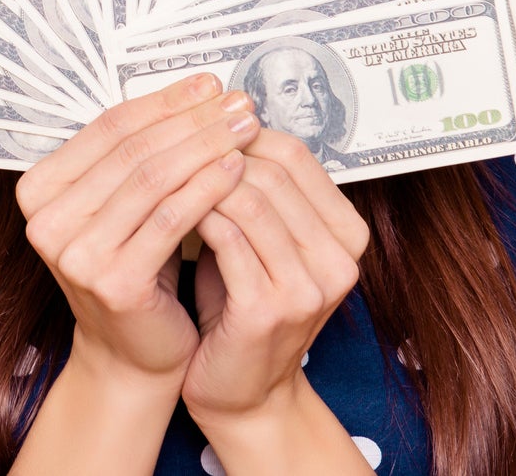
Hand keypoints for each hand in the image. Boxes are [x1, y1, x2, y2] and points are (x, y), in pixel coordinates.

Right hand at [15, 73, 261, 384]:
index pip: (110, 127)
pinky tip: (237, 170)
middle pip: (133, 149)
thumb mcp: (127, 205)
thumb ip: (142, 154)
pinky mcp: (111, 281)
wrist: (134, 354)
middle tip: (239, 103)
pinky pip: (169, 219)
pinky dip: (207, 188)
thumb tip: (202, 91)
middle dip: (193, 120)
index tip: (211, 85)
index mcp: (39, 189)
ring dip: (206, 146)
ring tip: (245, 129)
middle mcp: (46, 220)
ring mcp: (74, 253)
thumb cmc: (138, 270)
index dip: (165, 100)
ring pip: (153, 178)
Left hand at [181, 129, 372, 423]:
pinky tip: (169, 209)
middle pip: (275, 171)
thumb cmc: (241, 309)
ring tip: (169, 170)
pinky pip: (228, 238)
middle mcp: (339, 259)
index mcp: (347, 235)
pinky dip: (197, 214)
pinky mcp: (270, 309)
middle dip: (219, 150)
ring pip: (251, 198)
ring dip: (204, 178)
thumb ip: (258, 192)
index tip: (202, 122)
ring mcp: (309, 286)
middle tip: (176, 142)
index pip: (297, 156)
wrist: (243, 394)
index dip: (246, 132)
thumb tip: (220, 121)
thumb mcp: (263, 244)